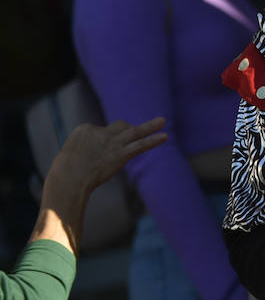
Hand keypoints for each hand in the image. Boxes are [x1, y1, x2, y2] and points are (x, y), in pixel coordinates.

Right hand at [35, 117, 167, 251]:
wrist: (68, 178)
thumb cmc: (65, 172)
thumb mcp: (70, 155)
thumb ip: (84, 151)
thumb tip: (91, 157)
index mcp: (85, 129)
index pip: (100, 130)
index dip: (102, 142)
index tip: (96, 153)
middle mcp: (100, 132)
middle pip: (119, 127)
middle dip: (127, 130)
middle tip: (133, 131)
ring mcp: (112, 142)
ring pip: (134, 132)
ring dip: (150, 126)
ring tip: (163, 120)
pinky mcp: (121, 154)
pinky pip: (140, 145)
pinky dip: (153, 141)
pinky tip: (164, 136)